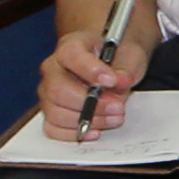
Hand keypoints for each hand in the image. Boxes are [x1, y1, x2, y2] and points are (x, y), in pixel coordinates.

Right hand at [37, 25, 140, 141]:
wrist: (113, 62)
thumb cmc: (117, 57)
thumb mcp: (129, 56)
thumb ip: (126, 68)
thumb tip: (120, 81)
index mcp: (71, 46)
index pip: (71, 56)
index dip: (91, 71)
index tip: (112, 81)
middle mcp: (53, 68)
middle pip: (57, 90)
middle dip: (90, 104)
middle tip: (117, 107)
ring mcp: (48, 91)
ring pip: (55, 112)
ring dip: (87, 121)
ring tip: (113, 118)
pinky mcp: (51, 110)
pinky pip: (52, 128)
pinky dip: (73, 133)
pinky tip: (94, 131)